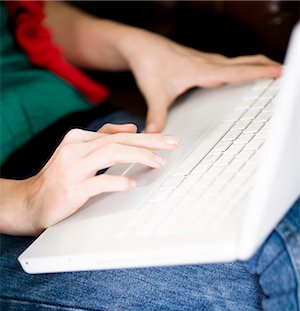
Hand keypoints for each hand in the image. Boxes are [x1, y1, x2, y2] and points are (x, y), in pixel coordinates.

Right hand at [0, 124, 177, 235]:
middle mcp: (75, 149)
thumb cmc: (58, 179)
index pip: (117, 134)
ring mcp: (73, 169)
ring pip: (111, 154)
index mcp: (77, 138)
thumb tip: (131, 129)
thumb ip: (102, 140)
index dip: (145, 137)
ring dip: (139, 157)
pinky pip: (99, 182)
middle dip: (149, 142)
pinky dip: (118, 182)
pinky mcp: (72, 189)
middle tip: (172, 144)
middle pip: (119, 141)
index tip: (167, 139)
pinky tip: (132, 185)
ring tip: (158, 162)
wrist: (30, 202)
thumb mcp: (78, 154)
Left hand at [121, 31, 280, 131]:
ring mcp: (205, 61)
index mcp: (203, 71)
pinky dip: (241, 66)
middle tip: (284, 72)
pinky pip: (227, 63)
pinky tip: (239, 73)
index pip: (238, 72)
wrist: (140, 46)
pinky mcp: (200, 61)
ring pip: (237, 61)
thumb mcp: (154, 94)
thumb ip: (157, 117)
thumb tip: (155, 136)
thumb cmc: (149, 64)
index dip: (260, 72)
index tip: (279, 73)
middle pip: (244, 63)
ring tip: (269, 71)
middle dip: (265, 66)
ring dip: (255, 65)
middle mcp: (207, 64)